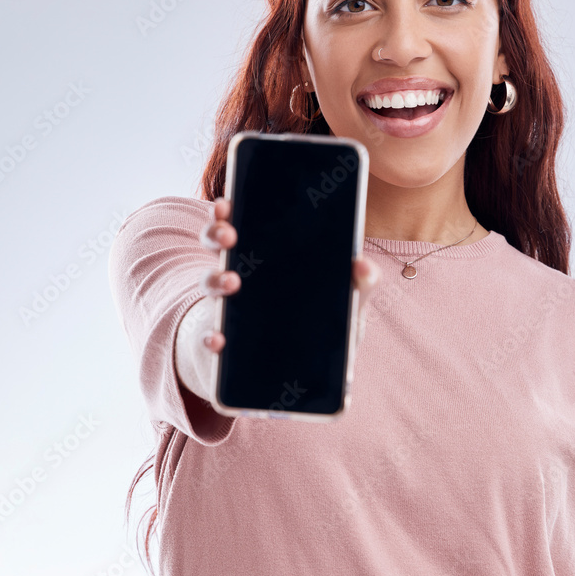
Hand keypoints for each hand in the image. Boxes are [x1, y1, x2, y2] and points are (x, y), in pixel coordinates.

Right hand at [197, 197, 381, 353]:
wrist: (294, 374)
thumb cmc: (317, 328)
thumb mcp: (343, 304)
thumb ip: (359, 285)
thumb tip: (365, 265)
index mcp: (265, 258)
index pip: (242, 223)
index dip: (227, 211)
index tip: (227, 201)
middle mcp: (239, 276)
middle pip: (216, 244)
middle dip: (217, 233)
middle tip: (230, 235)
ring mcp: (226, 308)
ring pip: (209, 284)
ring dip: (215, 279)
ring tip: (231, 283)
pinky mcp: (223, 342)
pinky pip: (209, 337)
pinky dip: (210, 337)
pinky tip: (218, 339)